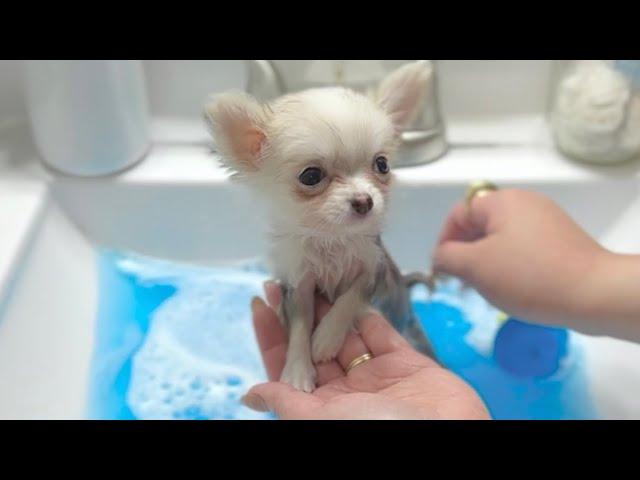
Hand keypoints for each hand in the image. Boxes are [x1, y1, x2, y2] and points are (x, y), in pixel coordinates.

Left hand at [241, 282, 488, 419]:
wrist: (450, 439)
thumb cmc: (380, 434)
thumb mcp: (321, 420)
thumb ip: (287, 402)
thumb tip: (249, 396)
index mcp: (321, 408)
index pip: (287, 366)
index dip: (272, 334)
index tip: (260, 301)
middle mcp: (345, 391)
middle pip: (314, 345)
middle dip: (300, 314)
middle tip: (287, 279)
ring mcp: (375, 376)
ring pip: (345, 335)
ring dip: (329, 308)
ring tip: (314, 276)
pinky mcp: (405, 363)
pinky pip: (380, 332)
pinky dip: (365, 311)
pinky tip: (349, 287)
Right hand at [432, 188, 639, 339]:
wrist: (594, 294)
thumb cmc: (527, 276)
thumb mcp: (475, 267)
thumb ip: (447, 256)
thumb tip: (440, 256)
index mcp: (502, 201)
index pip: (458, 214)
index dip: (444, 241)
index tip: (443, 271)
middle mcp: (525, 202)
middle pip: (480, 224)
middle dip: (466, 253)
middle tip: (464, 282)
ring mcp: (546, 220)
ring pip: (501, 238)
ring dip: (487, 261)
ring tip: (489, 288)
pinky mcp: (561, 240)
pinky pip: (523, 247)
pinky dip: (510, 264)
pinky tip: (514, 287)